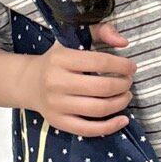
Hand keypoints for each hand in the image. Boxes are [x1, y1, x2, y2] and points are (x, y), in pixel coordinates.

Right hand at [27, 20, 135, 137]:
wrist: (29, 82)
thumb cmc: (57, 59)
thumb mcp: (73, 39)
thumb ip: (101, 31)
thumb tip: (124, 42)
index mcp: (61, 59)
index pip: (99, 62)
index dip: (122, 66)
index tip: (131, 67)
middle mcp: (56, 82)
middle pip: (101, 87)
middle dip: (123, 85)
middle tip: (128, 82)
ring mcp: (56, 105)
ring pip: (98, 109)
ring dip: (120, 103)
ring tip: (126, 96)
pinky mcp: (58, 122)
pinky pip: (88, 129)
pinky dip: (110, 127)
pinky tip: (123, 120)